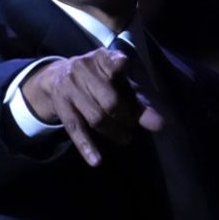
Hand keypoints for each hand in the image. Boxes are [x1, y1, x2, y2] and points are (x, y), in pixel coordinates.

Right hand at [22, 49, 164, 166]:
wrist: (58, 78)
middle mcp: (84, 69)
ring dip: (113, 131)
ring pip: (96, 117)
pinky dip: (87, 146)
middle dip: (125, 117)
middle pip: (110, 100)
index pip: (113, 61)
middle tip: (131, 125)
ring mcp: (70, 88)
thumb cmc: (100, 81)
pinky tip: (97, 161)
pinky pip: (76, 129)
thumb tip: (160, 125)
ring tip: (125, 138)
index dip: (119, 64)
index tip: (124, 66)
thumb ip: (140, 104)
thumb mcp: (120, 85)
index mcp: (103, 58)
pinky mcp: (61, 106)